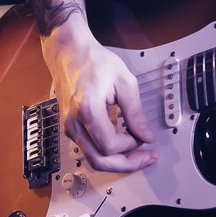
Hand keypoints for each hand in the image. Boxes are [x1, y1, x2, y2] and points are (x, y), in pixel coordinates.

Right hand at [34, 0, 157, 172]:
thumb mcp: (124, 81)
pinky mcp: (70, 127)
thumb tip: (145, 136)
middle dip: (126, 164)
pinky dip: (107, 153)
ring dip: (116, 161)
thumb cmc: (93, 61)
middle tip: (146, 158)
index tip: (143, 137)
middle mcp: (73, 122)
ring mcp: (69, 127)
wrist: (69, 52)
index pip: (110, 145)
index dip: (131, 146)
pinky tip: (122, 145)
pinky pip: (89, 149)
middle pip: (99, 160)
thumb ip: (135, 112)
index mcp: (87, 109)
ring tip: (137, 153)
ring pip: (93, 159)